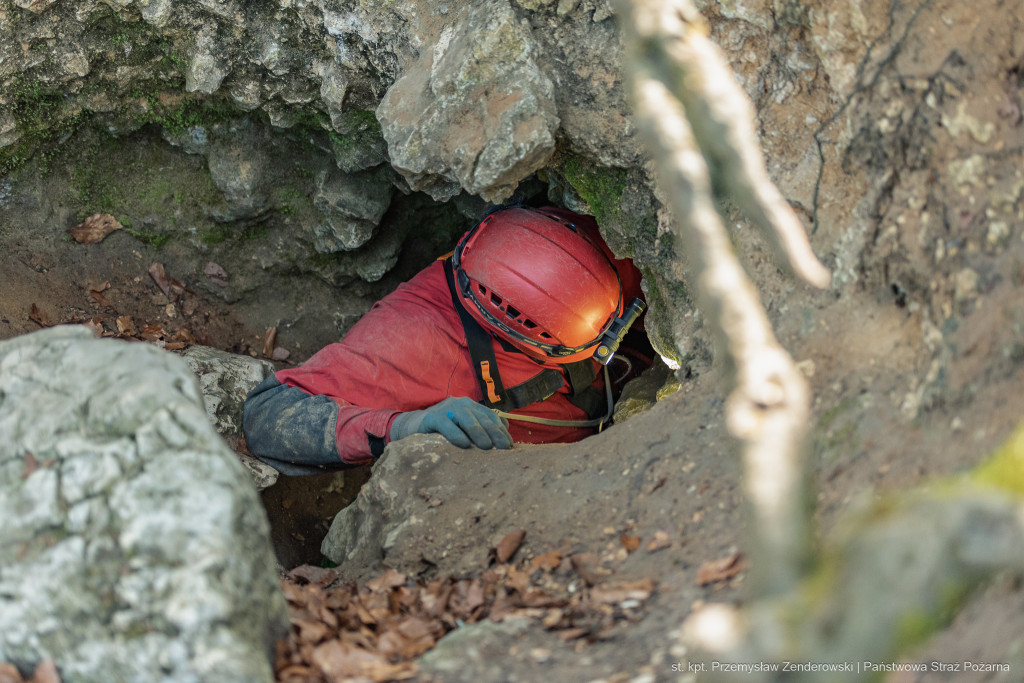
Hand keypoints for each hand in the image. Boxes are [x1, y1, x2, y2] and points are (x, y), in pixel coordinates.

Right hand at [390, 397, 512, 449]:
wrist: (414, 426)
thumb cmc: (444, 429)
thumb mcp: (464, 427)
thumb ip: (481, 427)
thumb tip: (504, 432)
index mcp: (472, 406)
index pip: (491, 417)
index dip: (501, 431)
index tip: (509, 445)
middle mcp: (462, 405)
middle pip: (482, 419)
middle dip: (495, 433)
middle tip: (503, 448)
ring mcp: (447, 409)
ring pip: (467, 420)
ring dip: (478, 433)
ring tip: (486, 447)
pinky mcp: (432, 418)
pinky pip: (446, 425)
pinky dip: (456, 434)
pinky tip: (463, 444)